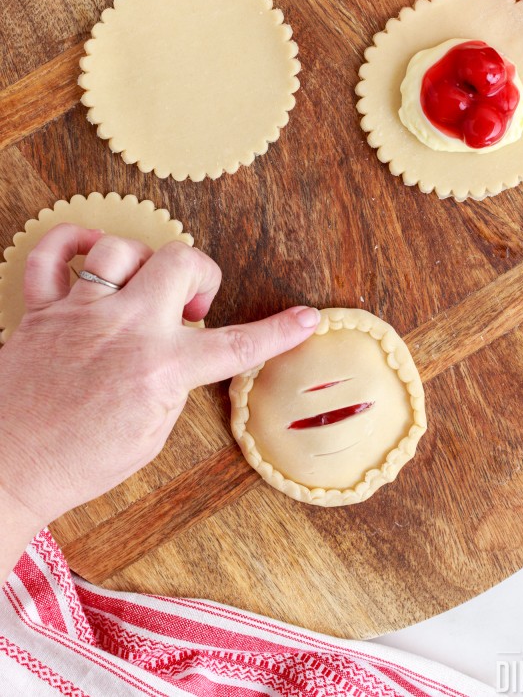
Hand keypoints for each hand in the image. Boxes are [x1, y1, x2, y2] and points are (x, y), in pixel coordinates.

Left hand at [0, 224, 318, 576]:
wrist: (9, 469)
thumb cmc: (79, 463)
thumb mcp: (151, 435)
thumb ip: (173, 384)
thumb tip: (180, 353)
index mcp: (160, 369)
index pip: (236, 344)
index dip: (279, 330)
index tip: (305, 317)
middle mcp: (125, 329)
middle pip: (181, 261)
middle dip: (201, 274)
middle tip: (193, 304)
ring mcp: (80, 313)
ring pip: (122, 246)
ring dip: (143, 262)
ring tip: (142, 288)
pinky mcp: (41, 309)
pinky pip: (52, 252)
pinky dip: (73, 242)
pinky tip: (91, 255)